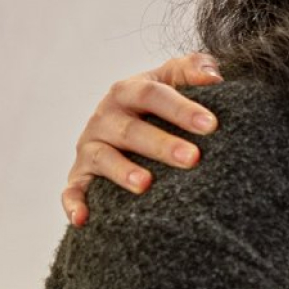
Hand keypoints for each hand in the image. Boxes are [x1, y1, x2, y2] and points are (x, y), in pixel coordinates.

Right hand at [62, 54, 223, 225]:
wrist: (129, 124)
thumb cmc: (161, 103)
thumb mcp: (173, 79)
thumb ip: (193, 68)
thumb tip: (214, 75)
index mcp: (129, 91)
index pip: (153, 95)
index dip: (181, 108)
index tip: (211, 125)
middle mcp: (106, 117)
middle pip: (131, 130)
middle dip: (161, 144)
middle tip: (193, 158)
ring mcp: (91, 146)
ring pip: (103, 158)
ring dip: (123, 171)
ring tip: (146, 184)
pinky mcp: (80, 174)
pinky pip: (73, 189)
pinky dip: (74, 203)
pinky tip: (83, 219)